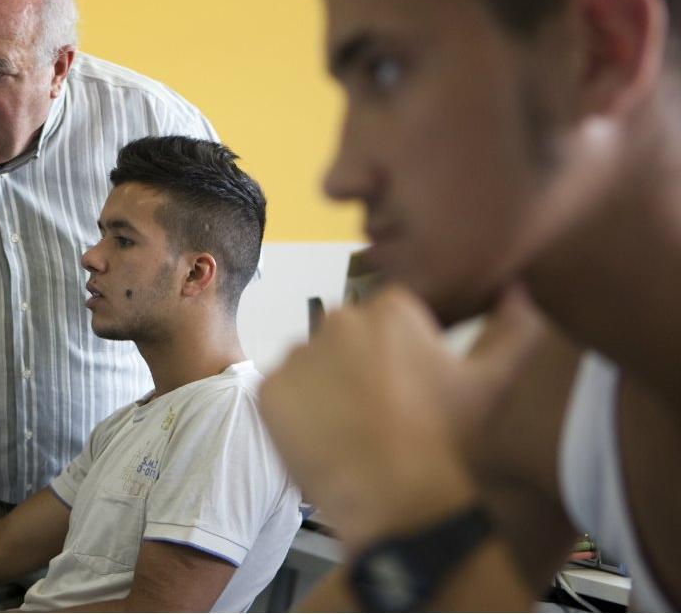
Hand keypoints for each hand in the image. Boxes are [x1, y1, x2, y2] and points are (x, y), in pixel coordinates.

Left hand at [258, 286, 542, 555]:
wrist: (399, 499)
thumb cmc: (448, 441)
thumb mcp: (491, 381)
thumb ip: (512, 328)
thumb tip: (519, 288)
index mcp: (391, 309)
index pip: (387, 319)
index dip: (399, 358)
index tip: (410, 390)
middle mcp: (340, 319)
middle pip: (345, 339)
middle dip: (358, 368)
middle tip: (381, 414)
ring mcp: (299, 353)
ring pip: (311, 366)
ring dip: (325, 389)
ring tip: (353, 430)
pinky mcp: (269, 389)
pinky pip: (280, 394)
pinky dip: (295, 415)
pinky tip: (325, 439)